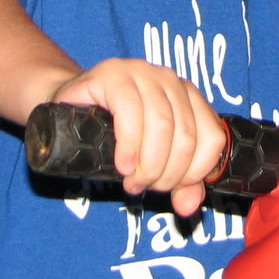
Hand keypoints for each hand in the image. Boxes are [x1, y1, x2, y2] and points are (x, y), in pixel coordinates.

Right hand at [46, 59, 224, 216]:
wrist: (66, 108)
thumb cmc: (110, 133)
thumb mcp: (149, 159)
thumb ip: (178, 181)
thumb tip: (190, 206)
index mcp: (189, 97)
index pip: (212, 138)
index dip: (194, 172)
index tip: (170, 189)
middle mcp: (171, 80)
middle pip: (186, 136)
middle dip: (166, 174)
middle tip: (142, 187)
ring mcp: (143, 72)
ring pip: (162, 125)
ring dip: (147, 164)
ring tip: (130, 180)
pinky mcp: (114, 73)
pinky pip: (131, 110)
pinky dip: (130, 144)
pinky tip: (122, 164)